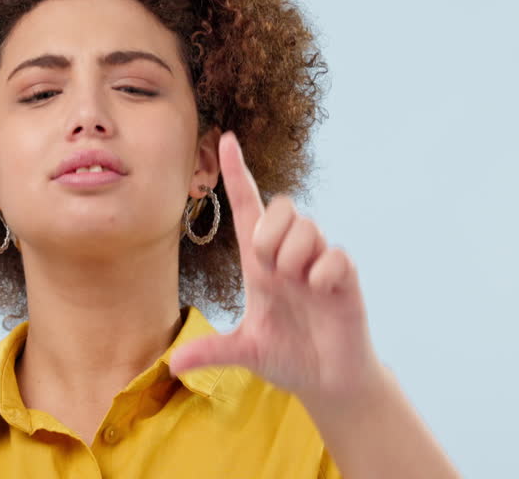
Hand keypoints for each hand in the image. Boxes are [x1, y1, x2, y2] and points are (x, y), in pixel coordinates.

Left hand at [169, 132, 381, 407]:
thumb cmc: (288, 356)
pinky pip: (335, 254)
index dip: (236, 174)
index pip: (247, 207)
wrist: (328, 379)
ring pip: (307, 226)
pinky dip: (323, 273)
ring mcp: (318, 263)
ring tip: (298, 286)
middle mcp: (289, 255)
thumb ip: (212, 351)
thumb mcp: (245, 352)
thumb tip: (173, 365)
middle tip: (270, 267)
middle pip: (281, 205)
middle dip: (270, 230)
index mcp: (259, 264)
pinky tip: (321, 293)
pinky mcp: (344, 277)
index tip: (227, 139)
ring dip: (295, 255)